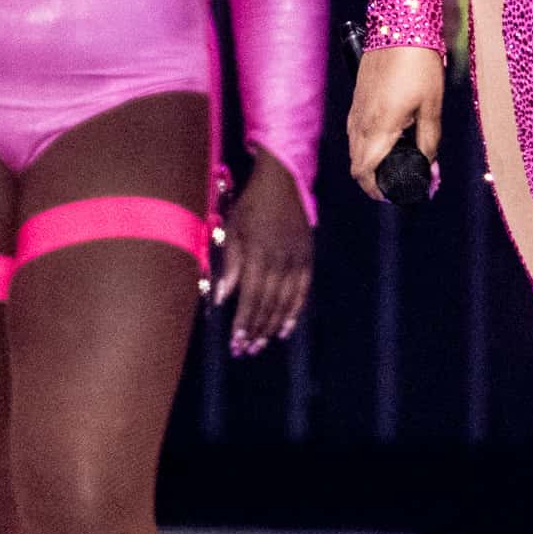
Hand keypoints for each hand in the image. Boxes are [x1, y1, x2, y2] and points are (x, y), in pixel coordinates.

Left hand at [213, 153, 313, 354]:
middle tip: (246, 350)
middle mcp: (280, 260)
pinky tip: (286, 328)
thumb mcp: (233, 230)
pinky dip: (295, 311)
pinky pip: (303, 291)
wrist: (283, 183)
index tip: (235, 342)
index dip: (244, 322)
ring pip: (286, 302)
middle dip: (256, 330)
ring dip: (273, 326)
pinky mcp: (308, 258)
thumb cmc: (251, 206)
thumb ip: (230, 265)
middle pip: (268, 304)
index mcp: (258, 254)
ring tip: (262, 344)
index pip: (251, 297)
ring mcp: (297, 260)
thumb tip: (224, 297)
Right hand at [347, 47, 444, 203]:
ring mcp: (355, 109)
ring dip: (374, 162)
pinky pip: (357, 132)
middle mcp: (359, 121)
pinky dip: (371, 145)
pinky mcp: (357, 99)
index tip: (397, 196)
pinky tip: (394, 138)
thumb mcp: (432, 108)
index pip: (364, 173)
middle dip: (377, 180)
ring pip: (356, 149)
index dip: (377, 192)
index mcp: (377, 127)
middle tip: (406, 182)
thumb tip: (431, 174)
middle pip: (357, 165)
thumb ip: (429, 144)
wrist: (400, 27)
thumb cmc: (419, 66)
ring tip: (404, 161)